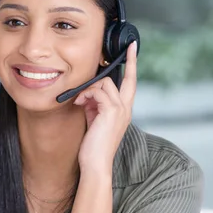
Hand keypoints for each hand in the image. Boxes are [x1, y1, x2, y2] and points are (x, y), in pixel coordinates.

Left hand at [74, 41, 137, 172]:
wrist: (95, 163)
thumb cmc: (93, 145)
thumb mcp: (94, 120)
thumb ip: (95, 104)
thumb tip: (88, 92)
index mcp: (124, 110)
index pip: (131, 84)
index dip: (132, 66)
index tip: (133, 49)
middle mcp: (126, 109)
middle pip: (128, 79)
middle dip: (129, 61)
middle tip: (126, 48)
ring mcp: (120, 110)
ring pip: (106, 83)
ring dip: (89, 89)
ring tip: (80, 101)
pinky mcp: (111, 111)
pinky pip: (97, 91)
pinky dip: (85, 95)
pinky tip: (79, 104)